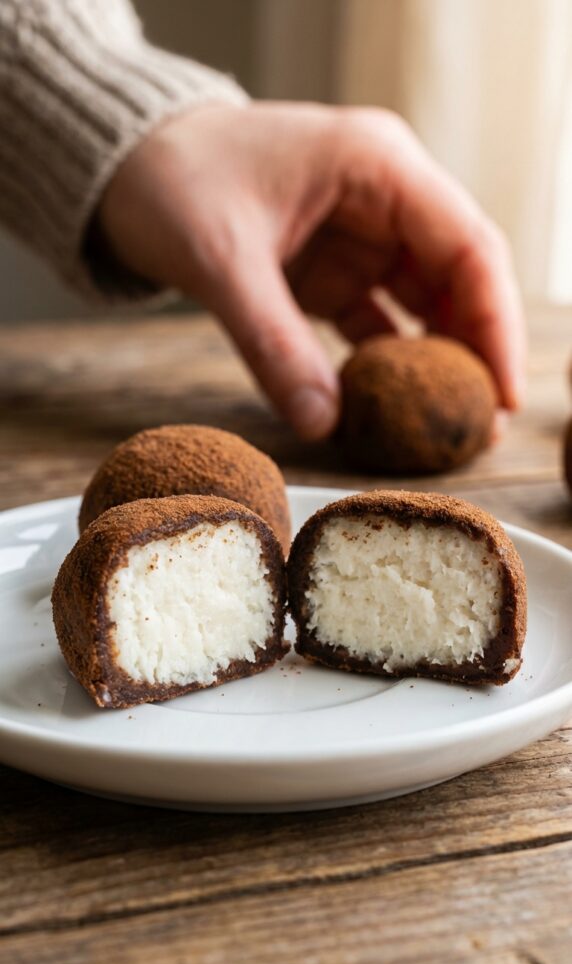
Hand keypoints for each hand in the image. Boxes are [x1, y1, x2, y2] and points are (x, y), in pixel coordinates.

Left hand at [97, 102, 525, 439]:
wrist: (128, 168)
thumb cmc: (173, 182)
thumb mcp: (221, 260)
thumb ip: (272, 342)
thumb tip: (323, 425)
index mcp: (377, 166)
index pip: (468, 246)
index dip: (496, 324)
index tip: (503, 395)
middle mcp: (384, 196)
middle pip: (460, 279)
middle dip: (476, 352)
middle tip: (482, 428)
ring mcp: (362, 235)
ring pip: (427, 304)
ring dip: (439, 363)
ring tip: (449, 428)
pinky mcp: (335, 269)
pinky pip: (380, 321)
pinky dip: (388, 363)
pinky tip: (391, 409)